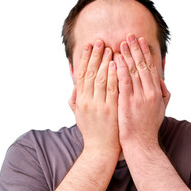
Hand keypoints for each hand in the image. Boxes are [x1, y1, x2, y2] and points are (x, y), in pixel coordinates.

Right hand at [69, 39, 119, 155]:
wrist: (100, 150)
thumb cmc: (91, 131)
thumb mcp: (78, 115)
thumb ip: (75, 99)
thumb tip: (74, 85)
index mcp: (80, 100)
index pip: (81, 74)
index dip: (85, 59)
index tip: (88, 46)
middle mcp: (87, 101)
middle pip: (90, 73)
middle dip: (95, 56)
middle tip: (99, 41)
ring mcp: (98, 105)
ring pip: (100, 78)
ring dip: (104, 62)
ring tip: (109, 48)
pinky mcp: (110, 110)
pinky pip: (112, 89)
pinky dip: (113, 76)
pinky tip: (116, 64)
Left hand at [115, 34, 169, 147]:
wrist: (141, 143)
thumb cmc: (149, 126)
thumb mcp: (162, 108)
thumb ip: (164, 93)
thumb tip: (162, 80)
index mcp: (157, 92)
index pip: (151, 67)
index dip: (146, 53)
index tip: (141, 41)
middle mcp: (150, 92)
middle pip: (143, 65)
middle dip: (136, 49)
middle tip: (130, 35)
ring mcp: (139, 97)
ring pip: (134, 71)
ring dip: (128, 55)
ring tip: (122, 43)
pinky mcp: (128, 102)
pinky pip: (124, 81)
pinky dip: (121, 69)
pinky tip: (117, 59)